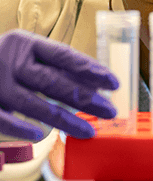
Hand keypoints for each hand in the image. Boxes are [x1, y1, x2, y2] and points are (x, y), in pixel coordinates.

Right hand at [0, 29, 118, 140]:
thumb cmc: (3, 61)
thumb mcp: (25, 54)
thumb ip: (53, 66)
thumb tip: (94, 82)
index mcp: (26, 43)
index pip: (65, 56)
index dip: (91, 70)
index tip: (113, 83)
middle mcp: (11, 60)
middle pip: (55, 81)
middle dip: (86, 98)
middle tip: (110, 111)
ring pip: (35, 104)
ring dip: (65, 120)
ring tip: (89, 131)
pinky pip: (4, 120)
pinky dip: (23, 129)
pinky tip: (42, 137)